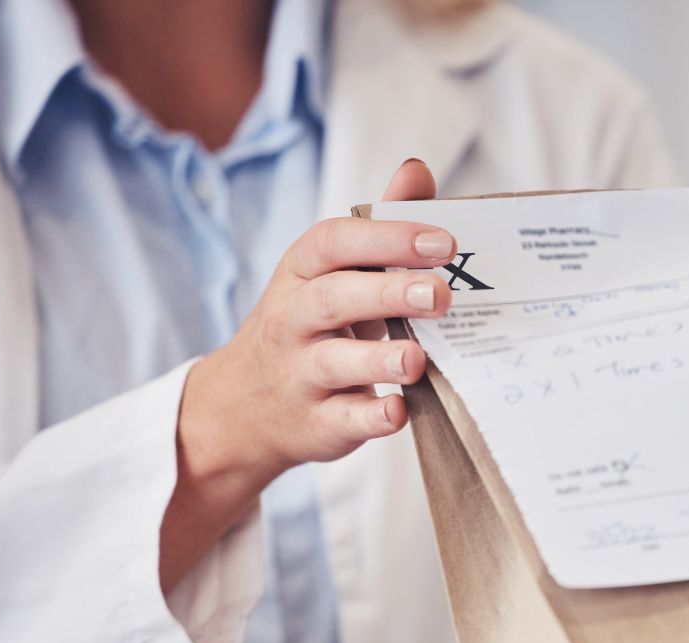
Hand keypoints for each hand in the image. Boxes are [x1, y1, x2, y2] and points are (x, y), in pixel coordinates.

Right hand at [161, 159, 447, 590]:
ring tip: (417, 358)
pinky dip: (371, 416)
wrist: (244, 409)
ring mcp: (302, 374)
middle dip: (387, 292)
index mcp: (303, 273)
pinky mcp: (316, 424)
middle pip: (334, 298)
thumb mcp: (333, 274)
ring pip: (333, 362)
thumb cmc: (312, 327)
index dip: (387, 238)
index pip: (334, 242)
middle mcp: (295, 320)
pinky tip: (400, 409)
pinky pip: (343, 420)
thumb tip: (417, 171)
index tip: (444, 241)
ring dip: (378, 358)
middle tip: (441, 293)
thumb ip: (379, 227)